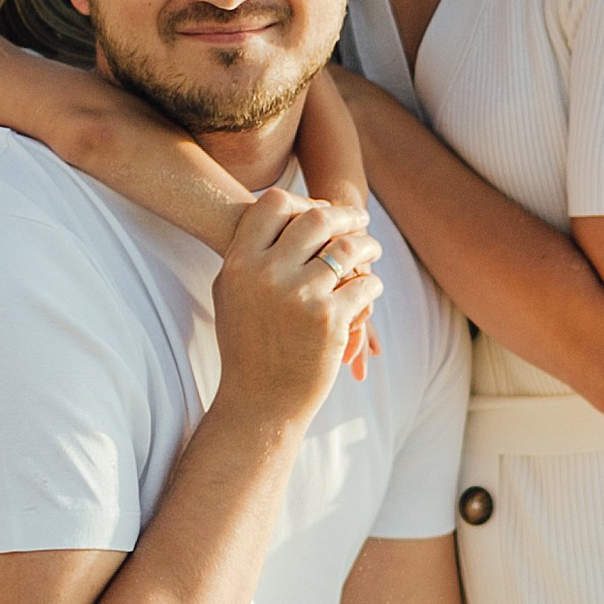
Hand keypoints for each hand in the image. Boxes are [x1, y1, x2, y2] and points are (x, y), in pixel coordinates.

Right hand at [211, 186, 382, 434]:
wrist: (258, 402)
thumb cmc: (245, 348)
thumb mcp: (231, 294)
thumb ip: (249, 252)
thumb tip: (282, 210)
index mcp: (240, 263)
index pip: (275, 203)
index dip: (303, 200)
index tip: (321, 209)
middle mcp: (267, 274)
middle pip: (316, 218)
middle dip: (345, 216)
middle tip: (360, 222)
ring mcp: (299, 296)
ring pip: (347, 249)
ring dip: (367, 246)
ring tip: (372, 251)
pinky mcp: (329, 320)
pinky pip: (363, 285)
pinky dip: (372, 285)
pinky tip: (371, 288)